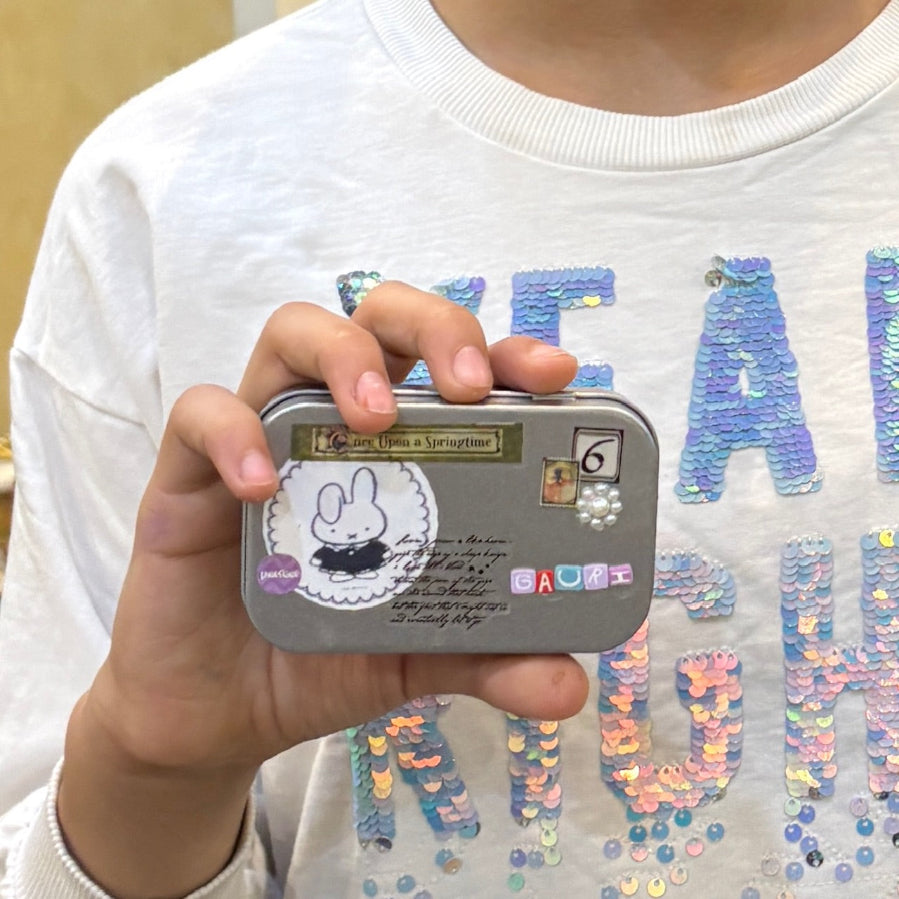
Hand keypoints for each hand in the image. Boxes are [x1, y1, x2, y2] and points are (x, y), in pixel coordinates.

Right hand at [59, 282, 588, 897]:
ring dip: (340, 355)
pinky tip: (263, 488)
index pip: (453, 368)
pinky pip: (199, 416)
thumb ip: (490, 660)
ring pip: (291, 337)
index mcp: (402, 452)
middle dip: (431, 327)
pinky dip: (233, 434)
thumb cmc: (323, 658)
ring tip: (373, 418)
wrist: (221, 713)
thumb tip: (570, 687)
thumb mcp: (419, 655)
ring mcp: (263, 439)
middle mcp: (336, 427)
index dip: (504, 353)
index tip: (552, 374)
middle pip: (380, 319)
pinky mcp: (189, 473)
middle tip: (464, 386)